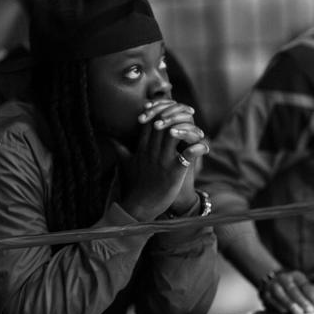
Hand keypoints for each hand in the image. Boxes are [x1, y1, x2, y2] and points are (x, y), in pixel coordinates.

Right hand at [118, 100, 208, 219]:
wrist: (140, 206)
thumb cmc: (135, 185)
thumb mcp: (125, 164)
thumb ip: (120, 149)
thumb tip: (109, 138)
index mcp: (142, 147)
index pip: (151, 121)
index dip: (161, 111)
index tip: (173, 107)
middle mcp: (152, 151)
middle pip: (163, 123)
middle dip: (176, 115)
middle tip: (189, 113)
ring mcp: (163, 160)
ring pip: (175, 133)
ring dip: (188, 129)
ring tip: (198, 132)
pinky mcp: (174, 171)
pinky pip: (188, 154)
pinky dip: (198, 148)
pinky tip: (204, 147)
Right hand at [259, 269, 313, 313]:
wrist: (272, 283)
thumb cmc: (293, 288)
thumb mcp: (304, 287)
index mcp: (295, 275)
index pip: (304, 285)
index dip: (312, 296)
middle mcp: (282, 278)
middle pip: (292, 289)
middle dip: (302, 300)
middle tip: (309, 310)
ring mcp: (272, 285)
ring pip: (280, 294)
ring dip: (290, 303)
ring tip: (299, 312)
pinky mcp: (264, 293)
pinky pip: (271, 300)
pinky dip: (279, 306)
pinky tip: (286, 312)